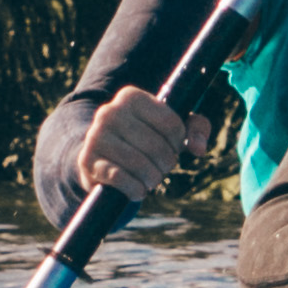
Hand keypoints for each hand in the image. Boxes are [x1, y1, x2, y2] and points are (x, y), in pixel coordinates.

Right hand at [75, 86, 191, 203]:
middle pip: (157, 146)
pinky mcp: (88, 160)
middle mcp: (110, 111)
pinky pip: (120, 178)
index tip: (172, 147)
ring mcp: (96, 136)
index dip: (178, 143)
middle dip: (166, 164)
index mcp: (131, 97)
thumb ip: (196, 128)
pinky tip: (138, 190)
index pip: (171, 123)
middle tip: (162, 168)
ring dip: (153, 179)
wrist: (97, 155)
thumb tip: (199, 148)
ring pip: (139, 164)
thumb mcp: (170, 127)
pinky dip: (135, 189)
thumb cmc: (143, 138)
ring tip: (152, 179)